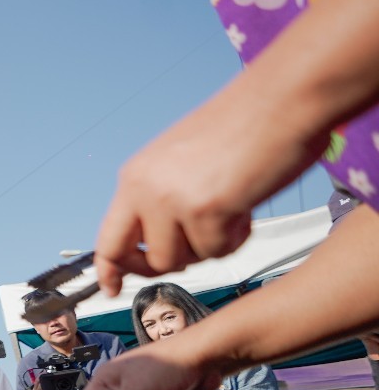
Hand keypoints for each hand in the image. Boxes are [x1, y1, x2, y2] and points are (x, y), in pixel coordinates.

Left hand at [93, 79, 324, 295]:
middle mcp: (144, 189)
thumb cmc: (242, 127)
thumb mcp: (181, 163)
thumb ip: (161, 199)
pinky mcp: (206, 210)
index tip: (111, 288)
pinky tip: (245, 205)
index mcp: (135, 176)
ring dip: (211, 245)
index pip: (108, 237)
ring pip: (183, 260)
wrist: (280, 100)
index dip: (110, 269)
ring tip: (230, 208)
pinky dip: (237, 236)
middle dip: (169, 264)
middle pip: (144, 260)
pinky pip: (218, 251)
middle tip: (199, 244)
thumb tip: (154, 242)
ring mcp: (172, 201)